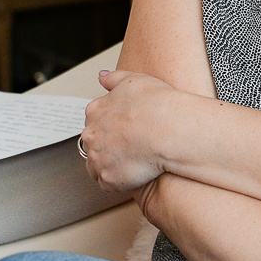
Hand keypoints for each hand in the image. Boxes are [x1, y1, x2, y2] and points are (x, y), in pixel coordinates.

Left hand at [80, 69, 179, 190]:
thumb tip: (102, 77)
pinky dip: (119, 182)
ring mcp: (98, 158)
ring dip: (111, 166)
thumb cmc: (157, 104)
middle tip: (130, 148)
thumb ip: (114, 78)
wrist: (169, 130)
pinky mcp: (108, 179)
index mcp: (95, 111)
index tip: (125, 131)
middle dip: (107, 147)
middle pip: (93, 145)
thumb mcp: (135, 80)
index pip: (94, 122)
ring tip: (133, 164)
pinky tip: (135, 175)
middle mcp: (91, 135)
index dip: (110, 128)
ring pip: (98, 166)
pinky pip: (109, 184)